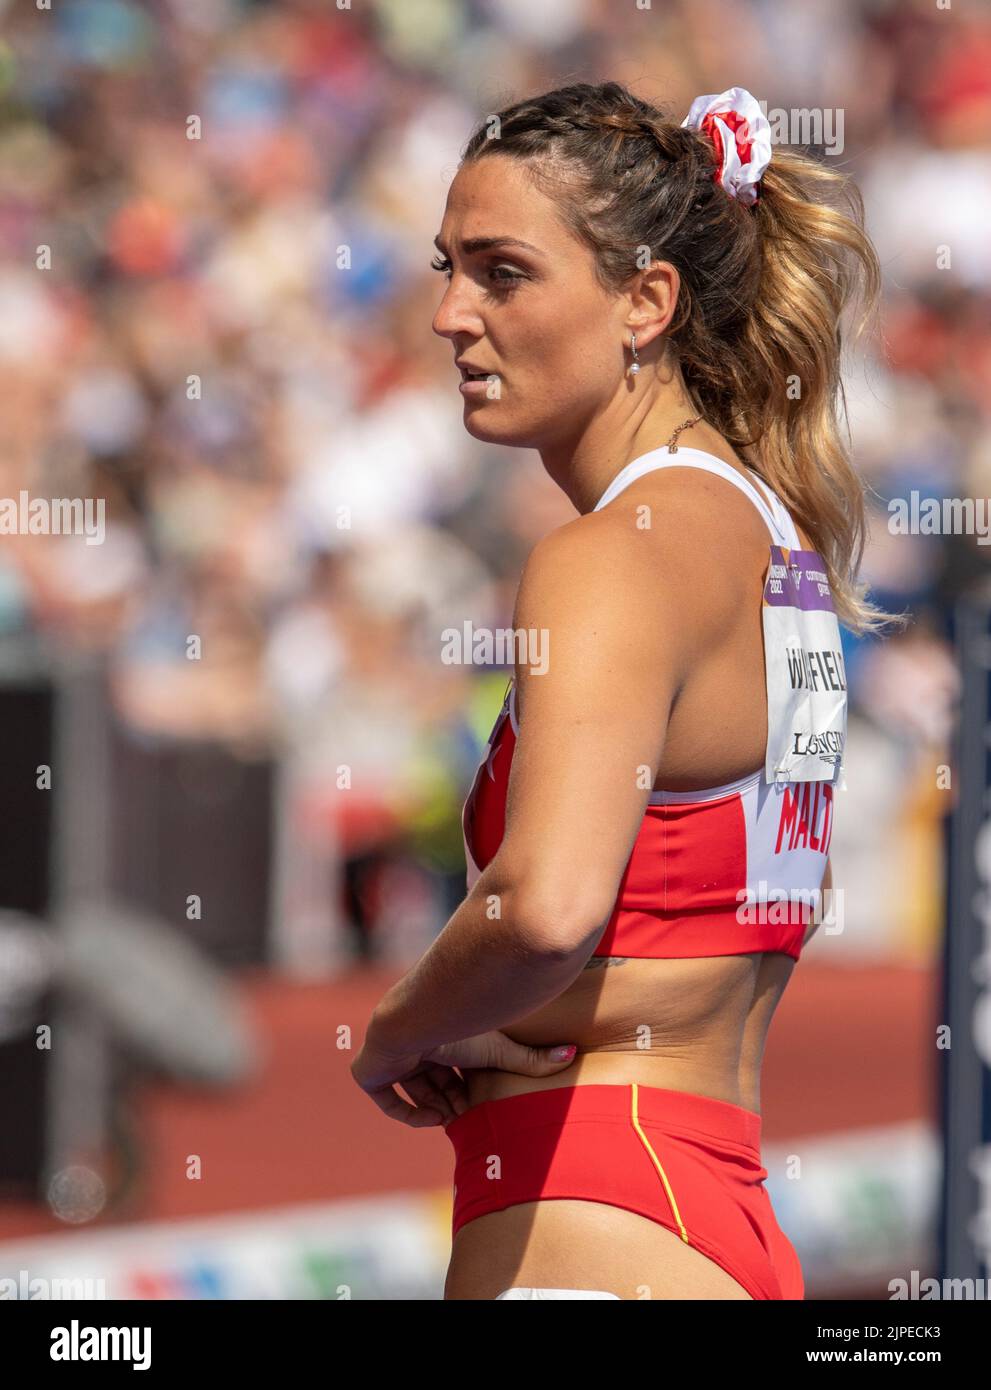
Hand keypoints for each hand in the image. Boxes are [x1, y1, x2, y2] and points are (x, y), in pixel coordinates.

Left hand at [351, 1029, 577, 1127]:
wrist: (415, 1021)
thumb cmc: (458, 1029)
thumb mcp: (498, 1051)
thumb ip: (533, 1059)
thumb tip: (573, 1053)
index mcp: (439, 1032)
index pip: (452, 1067)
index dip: (464, 1089)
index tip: (478, 1105)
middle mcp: (414, 1041)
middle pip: (434, 1079)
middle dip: (451, 1099)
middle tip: (467, 1114)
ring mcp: (389, 1055)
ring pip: (413, 1088)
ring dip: (434, 1106)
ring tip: (451, 1117)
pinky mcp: (368, 1072)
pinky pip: (385, 1099)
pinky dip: (407, 1113)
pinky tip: (432, 1118)